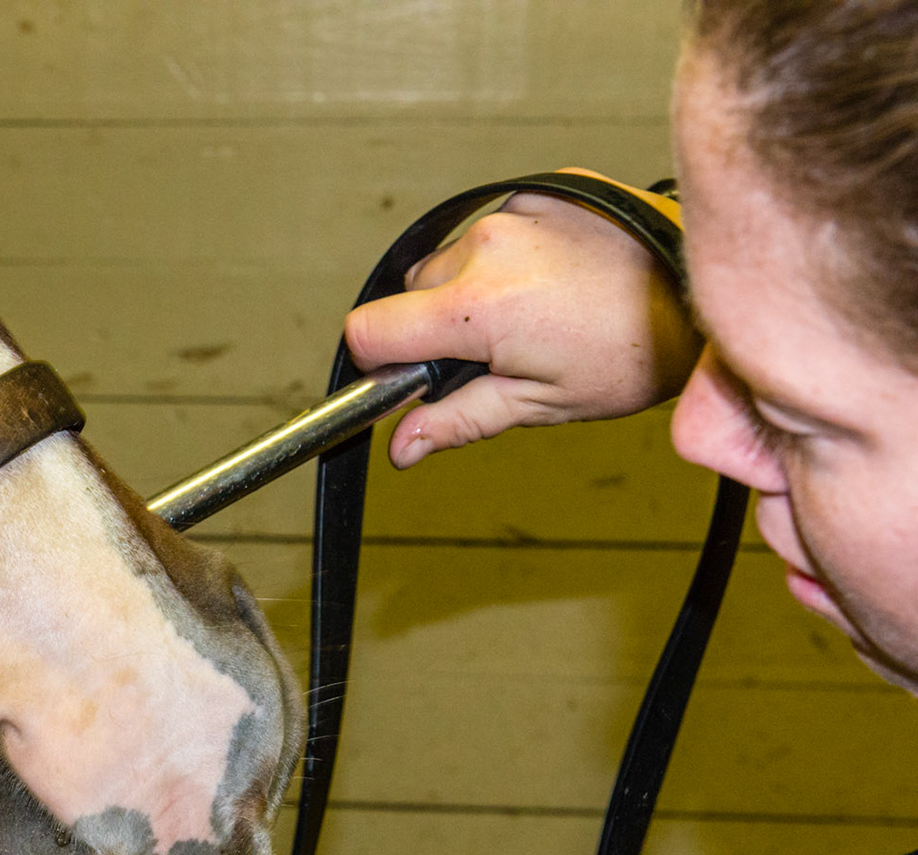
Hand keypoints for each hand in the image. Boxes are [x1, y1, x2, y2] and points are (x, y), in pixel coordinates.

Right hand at [344, 169, 699, 468]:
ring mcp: (514, 210)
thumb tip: (403, 445)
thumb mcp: (540, 404)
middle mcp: (486, 246)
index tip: (406, 378)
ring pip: (450, 260)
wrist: (703, 294)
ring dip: (470, 289)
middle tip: (497, 354)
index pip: (371, 330)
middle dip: (435, 328)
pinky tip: (554, 279)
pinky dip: (508, 256)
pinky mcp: (541, 190)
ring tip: (534, 314)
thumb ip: (457, 421)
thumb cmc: (635, 353)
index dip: (378, 362)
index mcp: (477, 307)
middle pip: (410, 295)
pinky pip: (493, 227)